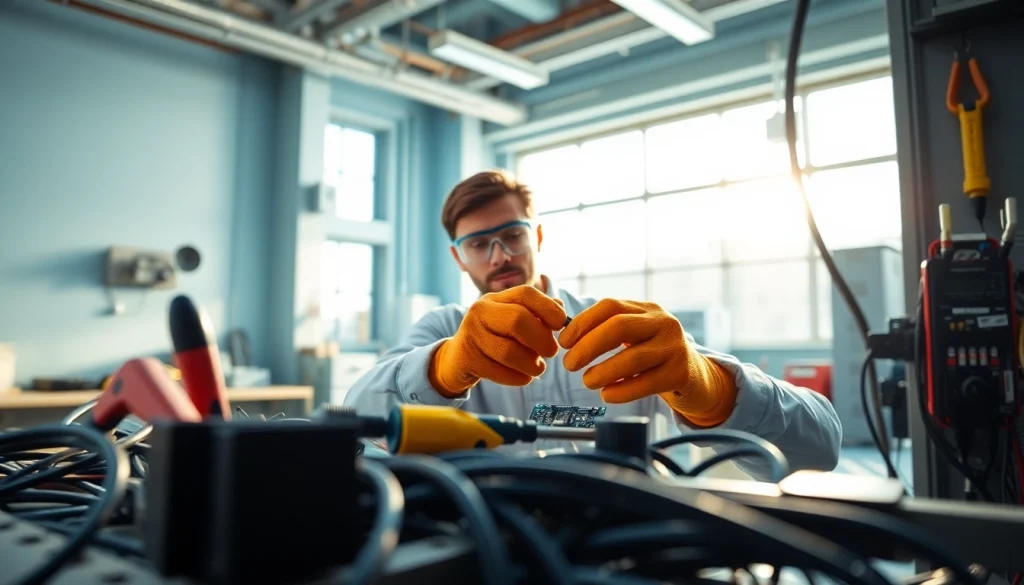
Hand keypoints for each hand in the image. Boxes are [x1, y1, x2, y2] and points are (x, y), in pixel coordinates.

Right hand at [429, 285, 566, 395]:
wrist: (456, 359)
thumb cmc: (493, 339)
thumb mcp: (511, 321)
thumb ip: (536, 315)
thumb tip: (560, 308)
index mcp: (495, 299)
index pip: (525, 294)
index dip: (548, 308)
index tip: (561, 324)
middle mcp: (480, 311)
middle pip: (518, 320)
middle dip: (541, 338)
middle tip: (551, 351)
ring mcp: (471, 334)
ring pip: (509, 351)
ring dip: (531, 364)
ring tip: (538, 368)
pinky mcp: (467, 358)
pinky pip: (499, 371)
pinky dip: (518, 378)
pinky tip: (525, 378)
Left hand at [558, 299, 736, 425]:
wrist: (695, 378)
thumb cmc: (653, 356)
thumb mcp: (634, 336)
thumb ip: (604, 329)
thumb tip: (561, 331)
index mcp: (647, 309)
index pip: (610, 306)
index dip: (582, 323)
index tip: (563, 342)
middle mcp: (663, 322)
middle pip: (619, 327)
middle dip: (588, 346)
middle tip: (569, 365)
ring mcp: (675, 347)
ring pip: (633, 357)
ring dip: (603, 371)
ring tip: (587, 381)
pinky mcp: (681, 373)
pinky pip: (646, 382)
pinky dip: (622, 390)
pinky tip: (607, 394)